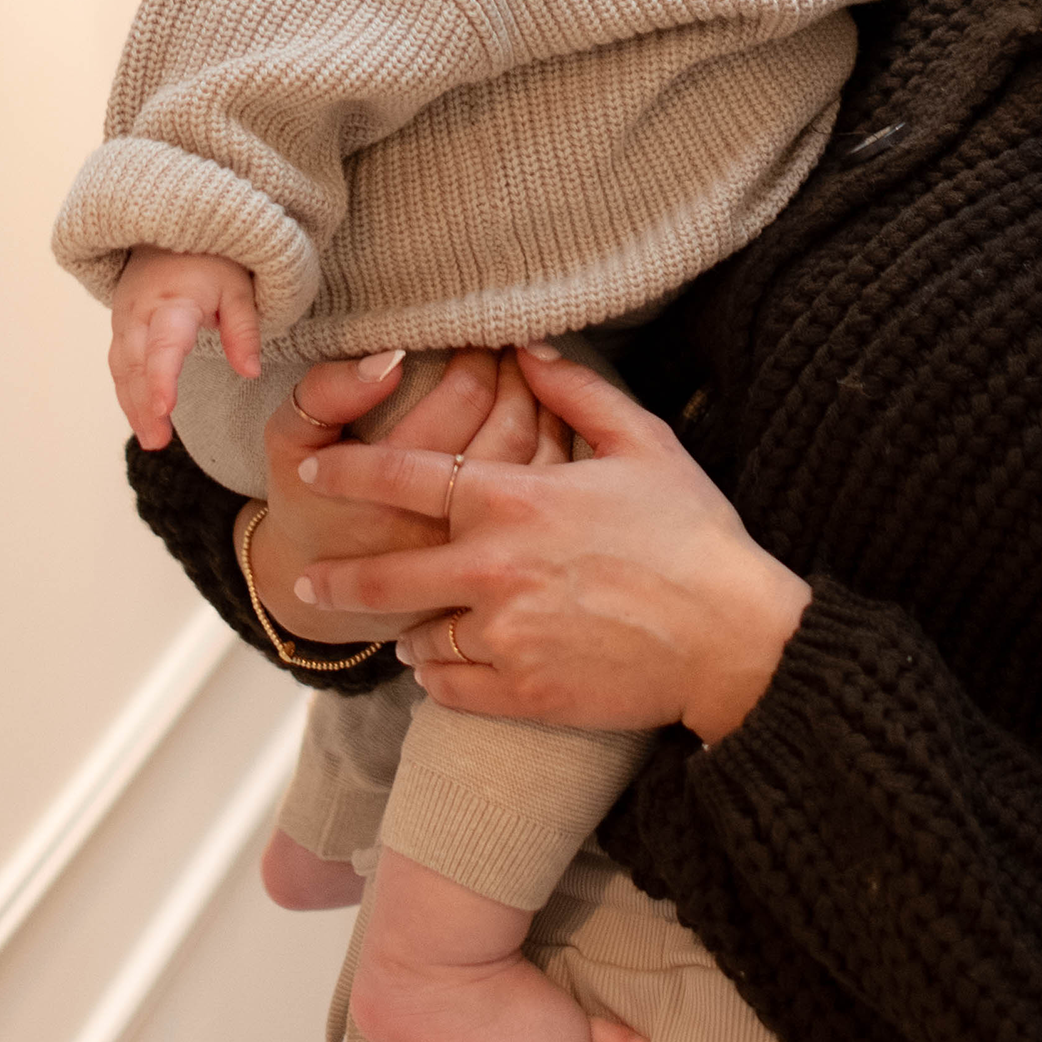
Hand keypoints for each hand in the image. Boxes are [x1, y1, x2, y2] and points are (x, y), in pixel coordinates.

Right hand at [104, 247, 260, 451]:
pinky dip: (127, 392)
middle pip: (137, 364)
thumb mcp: (238, 285)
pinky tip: (140, 417)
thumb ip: (244, 329)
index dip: (162, 378)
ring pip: (122, 368)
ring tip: (151, 440)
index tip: (164, 409)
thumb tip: (250, 372)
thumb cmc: (211, 256)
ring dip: (131, 405)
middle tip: (157, 441)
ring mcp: (124, 318)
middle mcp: (140, 311)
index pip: (165, 344)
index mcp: (173, 299)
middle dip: (143, 405)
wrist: (171, 228)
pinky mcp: (120, 326)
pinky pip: (119, 363)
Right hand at [244, 348, 563, 646]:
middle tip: (508, 349)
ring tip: (527, 377)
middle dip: (516, 375)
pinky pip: (550, 495)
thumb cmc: (309, 501)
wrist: (322, 591)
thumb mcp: (292, 441)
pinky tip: (546, 420)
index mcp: (394, 491)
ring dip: (544, 406)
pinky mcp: (502, 564)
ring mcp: (481, 552)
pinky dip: (557, 446)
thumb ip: (327, 394)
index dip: (477, 357)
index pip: (465, 398)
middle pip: (513, 426)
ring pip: (541, 461)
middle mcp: (446, 525)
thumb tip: (390, 358)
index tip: (475, 340)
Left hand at [291, 344, 812, 740]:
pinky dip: (439, 678)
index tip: (311, 470)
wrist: (732, 638)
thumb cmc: (694, 535)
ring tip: (409, 629)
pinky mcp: (522, 693)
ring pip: (419, 639)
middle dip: (336, 578)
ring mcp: (505, 637)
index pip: (402, 479)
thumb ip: (577, 391)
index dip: (347, 472)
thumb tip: (528, 348)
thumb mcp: (643, 443)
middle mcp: (494, 570)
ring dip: (407, 631)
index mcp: (514, 501)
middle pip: (384, 576)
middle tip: (309, 577)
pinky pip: (450, 691)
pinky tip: (447, 666)